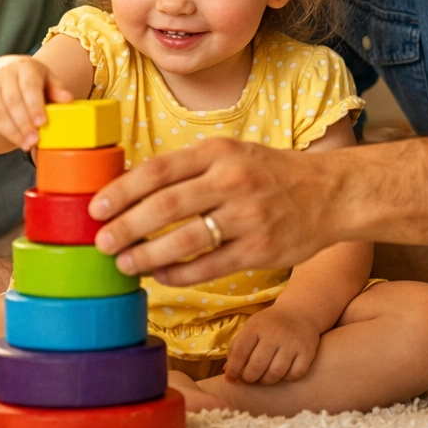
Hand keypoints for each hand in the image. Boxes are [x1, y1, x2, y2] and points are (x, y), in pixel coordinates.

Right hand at [0, 55, 73, 150]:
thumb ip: (57, 89)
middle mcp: (4, 74)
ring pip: (0, 112)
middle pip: (13, 101)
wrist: (4, 71)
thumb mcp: (46, 78)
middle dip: (24, 123)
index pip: (29, 86)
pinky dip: (5, 132)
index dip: (34, 105)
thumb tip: (68, 99)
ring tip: (27, 144)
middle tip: (34, 140)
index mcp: (24, 67)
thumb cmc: (31, 78)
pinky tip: (17, 141)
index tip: (42, 122)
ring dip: (13, 131)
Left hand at [90, 139, 353, 284]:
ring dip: (146, 255)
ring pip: (184, 241)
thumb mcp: (232, 153)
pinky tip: (160, 275)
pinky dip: (178, 274)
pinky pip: (209, 267)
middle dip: (126, 226)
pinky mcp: (260, 251)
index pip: (159, 169)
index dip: (123, 190)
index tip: (97, 207)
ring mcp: (248, 217)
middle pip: (166, 206)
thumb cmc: (270, 173)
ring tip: (124, 264)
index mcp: (219, 151)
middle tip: (101, 242)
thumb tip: (132, 188)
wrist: (331, 193)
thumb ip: (189, 168)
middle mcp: (232, 180)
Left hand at [225, 305, 320, 384]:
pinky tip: (282, 373)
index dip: (233, 369)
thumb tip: (227, 372)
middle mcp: (274, 333)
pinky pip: (294, 375)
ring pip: (275, 374)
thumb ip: (237, 348)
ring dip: (265, 381)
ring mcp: (292, 343)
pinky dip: (286, 379)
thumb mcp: (251, 328)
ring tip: (263, 377)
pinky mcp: (307, 352)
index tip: (230, 379)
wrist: (299, 312)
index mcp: (256, 326)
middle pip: (257, 366)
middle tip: (248, 379)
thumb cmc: (269, 325)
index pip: (240, 351)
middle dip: (249, 378)